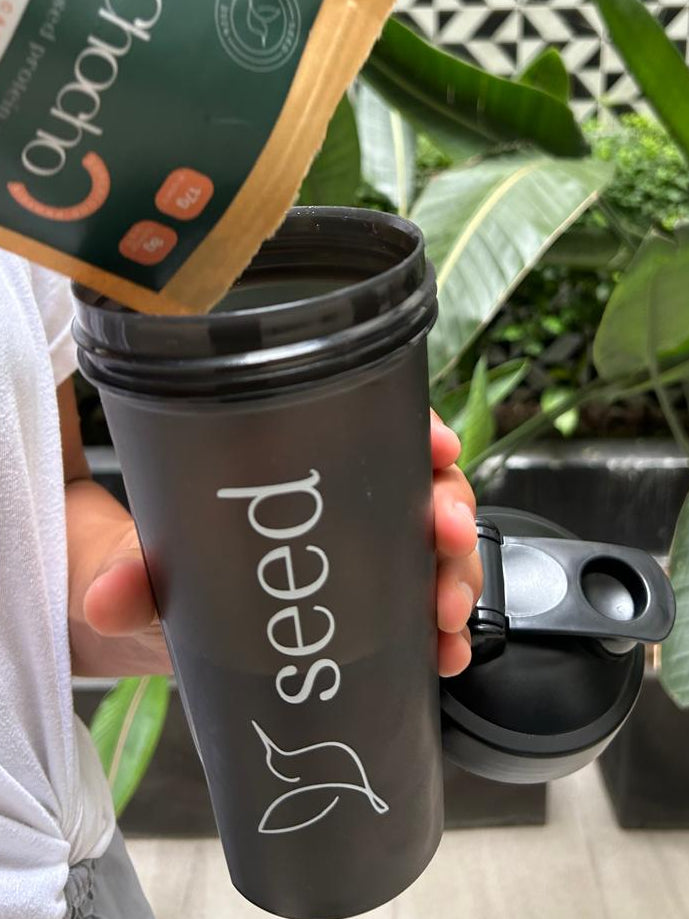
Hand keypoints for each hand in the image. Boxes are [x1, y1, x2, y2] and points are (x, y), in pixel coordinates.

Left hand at [81, 412, 479, 678]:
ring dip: (455, 577)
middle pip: (418, 490)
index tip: (440, 448)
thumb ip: (122, 571)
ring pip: (432, 552)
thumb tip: (109, 598)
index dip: (416, 430)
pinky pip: (419, 613)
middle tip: (446, 540)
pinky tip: (444, 655)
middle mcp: (337, 510)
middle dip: (450, 512)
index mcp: (292, 472)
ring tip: (445, 618)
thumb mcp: (141, 563)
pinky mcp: (364, 615)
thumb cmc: (159, 569)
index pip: (371, 428)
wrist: (158, 630)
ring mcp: (355, 563)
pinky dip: (443, 633)